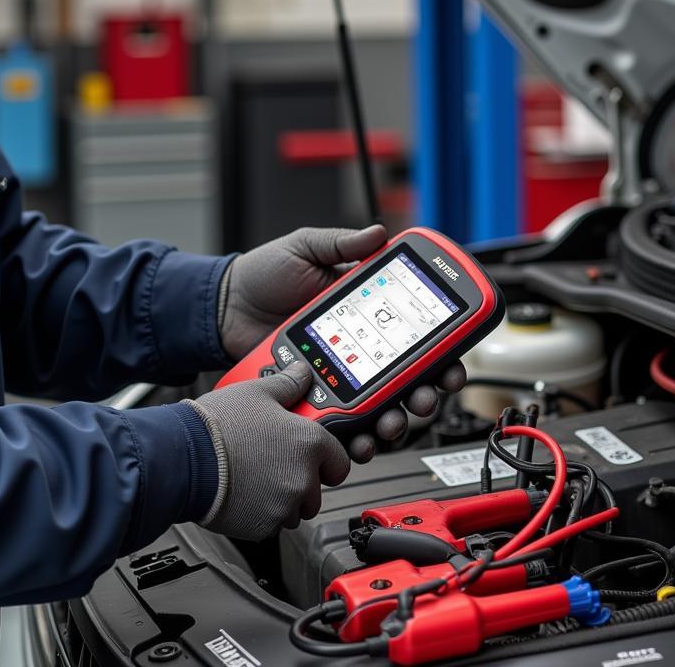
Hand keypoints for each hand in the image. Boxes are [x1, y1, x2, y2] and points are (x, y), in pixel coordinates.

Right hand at [184, 361, 350, 539]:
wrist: (184, 458)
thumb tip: (302, 373)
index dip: (326, 458)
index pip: (340, 462)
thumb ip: (287, 384)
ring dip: (281, 499)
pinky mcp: (263, 527)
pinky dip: (261, 513)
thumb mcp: (256, 391)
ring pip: (294, 509)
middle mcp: (303, 478)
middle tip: (272, 462)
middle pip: (316, 489)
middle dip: (299, 480)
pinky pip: (271, 523)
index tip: (313, 456)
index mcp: (309, 443)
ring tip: (254, 476)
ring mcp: (284, 506)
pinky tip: (242, 492)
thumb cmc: (218, 425)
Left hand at [218, 225, 466, 461]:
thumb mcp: (304, 249)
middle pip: (408, 377)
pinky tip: (362, 440)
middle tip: (427, 396)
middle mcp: (358, 346)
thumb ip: (340, 243)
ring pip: (382, 406)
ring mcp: (338, 374)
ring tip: (394, 422)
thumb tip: (378, 234)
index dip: (441, 348)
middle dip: (427, 392)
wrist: (222, 308)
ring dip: (398, 419)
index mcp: (364, 310)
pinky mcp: (315, 396)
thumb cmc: (262, 275)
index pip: (414, 332)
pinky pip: (343, 423)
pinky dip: (358, 437)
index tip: (452, 360)